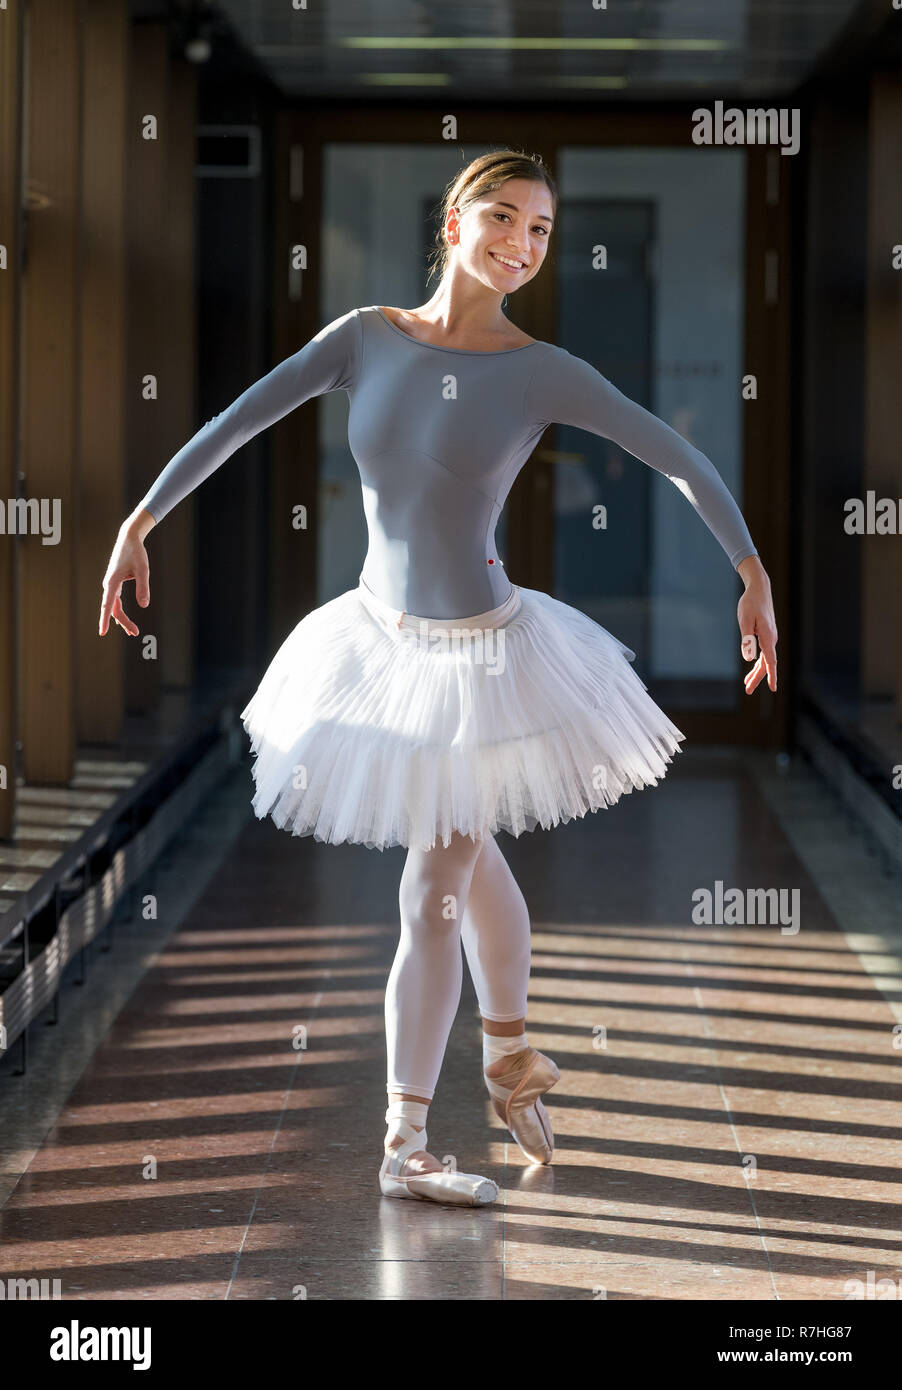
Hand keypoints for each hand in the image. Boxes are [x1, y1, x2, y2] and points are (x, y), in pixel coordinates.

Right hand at [99, 516, 152, 636]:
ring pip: (114, 605)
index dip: (104, 620)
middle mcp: (109, 584)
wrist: (129, 538)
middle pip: (113, 609)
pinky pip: (115, 600)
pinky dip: (119, 610)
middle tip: (135, 633)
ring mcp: (111, 583)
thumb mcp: (143, 570)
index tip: (102, 633)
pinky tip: (121, 620)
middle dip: (124, 622)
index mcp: (112, 582)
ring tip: (132, 631)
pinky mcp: (115, 581)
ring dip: (122, 618)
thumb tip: (144, 605)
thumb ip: (143, 587)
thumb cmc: (136, 552)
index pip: (107, 606)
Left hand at [736, 556, 776, 694]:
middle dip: (758, 678)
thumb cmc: (750, 604)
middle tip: (748, 691)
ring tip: (747, 685)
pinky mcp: (766, 635)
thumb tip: (748, 659)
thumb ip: (747, 640)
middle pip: (767, 664)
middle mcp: (771, 639)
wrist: (759, 589)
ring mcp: (770, 637)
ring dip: (757, 672)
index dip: (771, 676)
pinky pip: (764, 653)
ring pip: (765, 659)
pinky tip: (752, 668)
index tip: (773, 689)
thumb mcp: (745, 621)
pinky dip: (758, 662)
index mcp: (767, 637)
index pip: (770, 661)